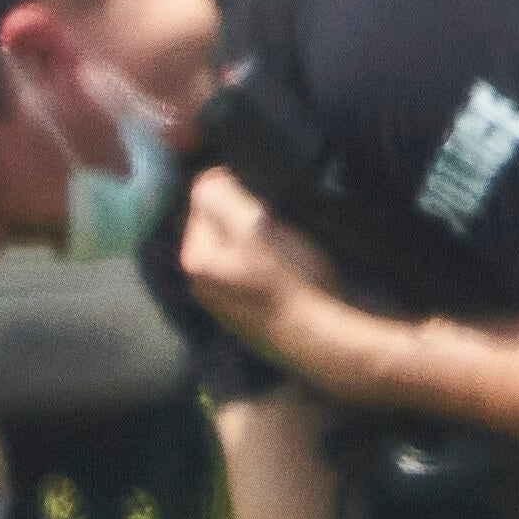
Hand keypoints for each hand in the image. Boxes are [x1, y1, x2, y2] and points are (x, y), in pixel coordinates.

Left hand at [178, 163, 354, 368]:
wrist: (324, 340)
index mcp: (194, 258)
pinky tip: (290, 270)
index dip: (236, 185)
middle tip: (281, 219)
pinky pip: (252, 274)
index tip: (268, 196)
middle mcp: (199, 282)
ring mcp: (224, 302)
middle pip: (220, 224)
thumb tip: (210, 178)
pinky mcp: (248, 316)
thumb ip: (220, 195)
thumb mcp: (254, 224)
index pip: (203, 197)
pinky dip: (268, 265)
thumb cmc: (293, 279)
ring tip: (289, 244)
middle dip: (245, 214)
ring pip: (237, 248)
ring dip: (259, 239)